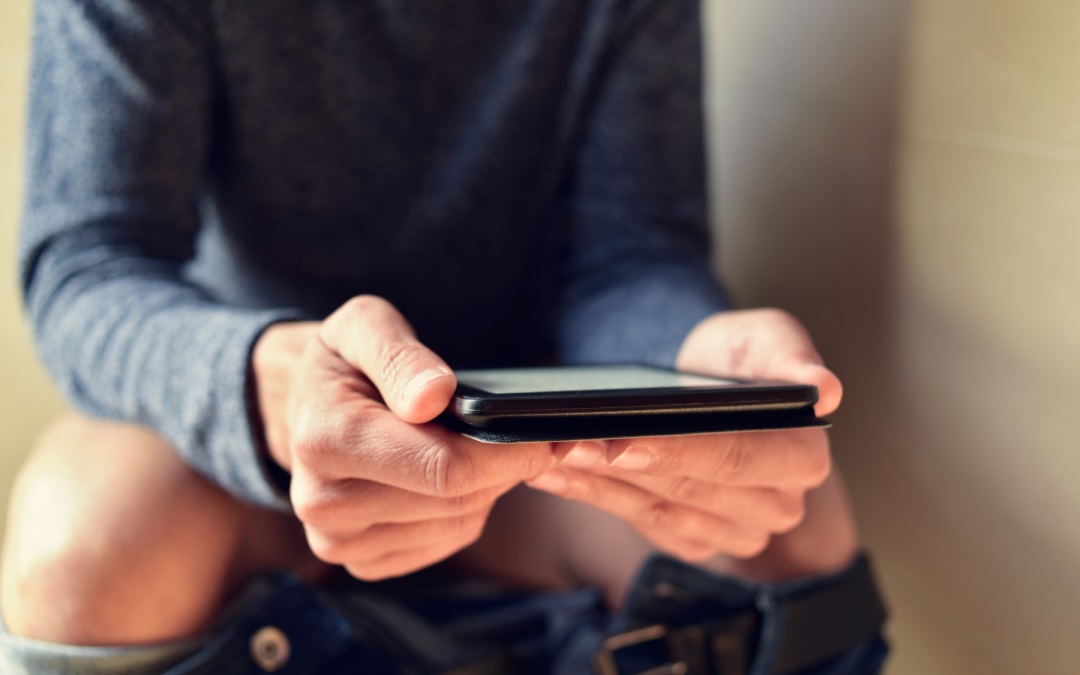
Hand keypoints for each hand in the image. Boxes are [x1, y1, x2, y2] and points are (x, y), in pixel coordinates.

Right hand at [252, 296, 554, 579]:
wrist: (306, 405)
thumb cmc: (344, 361)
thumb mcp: (364, 326)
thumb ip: (400, 355)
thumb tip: (434, 396)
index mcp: (324, 441)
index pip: (442, 466)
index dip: (506, 452)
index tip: (544, 433)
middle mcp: (322, 504)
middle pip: (456, 499)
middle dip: (504, 466)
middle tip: (531, 435)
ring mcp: (339, 541)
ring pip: (457, 523)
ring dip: (487, 487)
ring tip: (485, 446)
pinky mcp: (362, 561)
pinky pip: (445, 542)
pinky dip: (466, 509)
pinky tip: (456, 477)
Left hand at [527, 309, 856, 572]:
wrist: (703, 382)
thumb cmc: (735, 356)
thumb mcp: (764, 336)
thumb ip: (790, 356)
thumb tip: (824, 388)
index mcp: (803, 456)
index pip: (738, 458)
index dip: (681, 452)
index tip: (625, 441)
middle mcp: (777, 505)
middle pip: (690, 491)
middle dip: (623, 468)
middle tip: (565, 444)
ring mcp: (736, 532)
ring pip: (658, 512)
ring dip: (597, 485)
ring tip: (547, 455)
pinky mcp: (695, 541)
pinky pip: (640, 524)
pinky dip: (592, 497)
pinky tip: (551, 476)